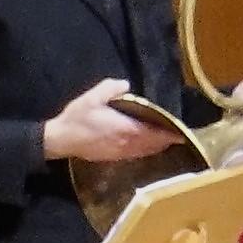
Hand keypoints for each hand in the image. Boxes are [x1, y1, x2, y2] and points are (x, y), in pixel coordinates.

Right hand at [40, 77, 168, 163]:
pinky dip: (145, 150)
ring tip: (164, 139)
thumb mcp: (91, 98)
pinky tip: (145, 144)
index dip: (170, 133)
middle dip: (166, 140)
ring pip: (146, 151)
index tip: (183, 133)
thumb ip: (111, 89)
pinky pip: (136, 155)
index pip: (156, 133)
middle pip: (154, 144)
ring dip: (156, 146)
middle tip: (176, 134)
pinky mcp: (114, 157)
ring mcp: (122, 153)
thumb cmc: (76, 118)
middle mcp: (129, 143)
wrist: (60, 140)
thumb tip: (126, 84)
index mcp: (127, 129)